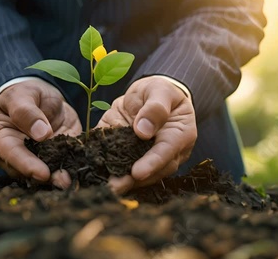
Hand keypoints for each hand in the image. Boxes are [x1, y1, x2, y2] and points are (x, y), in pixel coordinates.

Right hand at [0, 79, 80, 187]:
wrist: (40, 97)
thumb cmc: (23, 95)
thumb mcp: (21, 95)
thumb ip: (26, 112)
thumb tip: (41, 133)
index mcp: (0, 139)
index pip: (12, 154)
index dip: (26, 165)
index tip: (42, 173)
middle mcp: (17, 155)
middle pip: (29, 171)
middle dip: (46, 177)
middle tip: (63, 181)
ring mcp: (37, 159)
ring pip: (46, 172)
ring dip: (59, 176)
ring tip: (71, 179)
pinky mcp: (56, 157)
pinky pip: (63, 163)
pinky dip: (72, 167)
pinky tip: (81, 168)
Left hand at [96, 76, 196, 193]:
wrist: (150, 95)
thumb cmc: (160, 91)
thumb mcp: (159, 90)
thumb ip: (155, 108)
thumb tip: (143, 131)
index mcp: (180, 134)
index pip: (167, 151)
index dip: (152, 163)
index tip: (137, 173)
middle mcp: (168, 152)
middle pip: (154, 170)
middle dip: (133, 180)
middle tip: (113, 186)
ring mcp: (150, 157)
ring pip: (139, 175)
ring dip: (122, 181)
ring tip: (104, 186)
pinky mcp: (132, 157)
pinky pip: (123, 166)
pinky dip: (111, 171)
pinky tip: (98, 175)